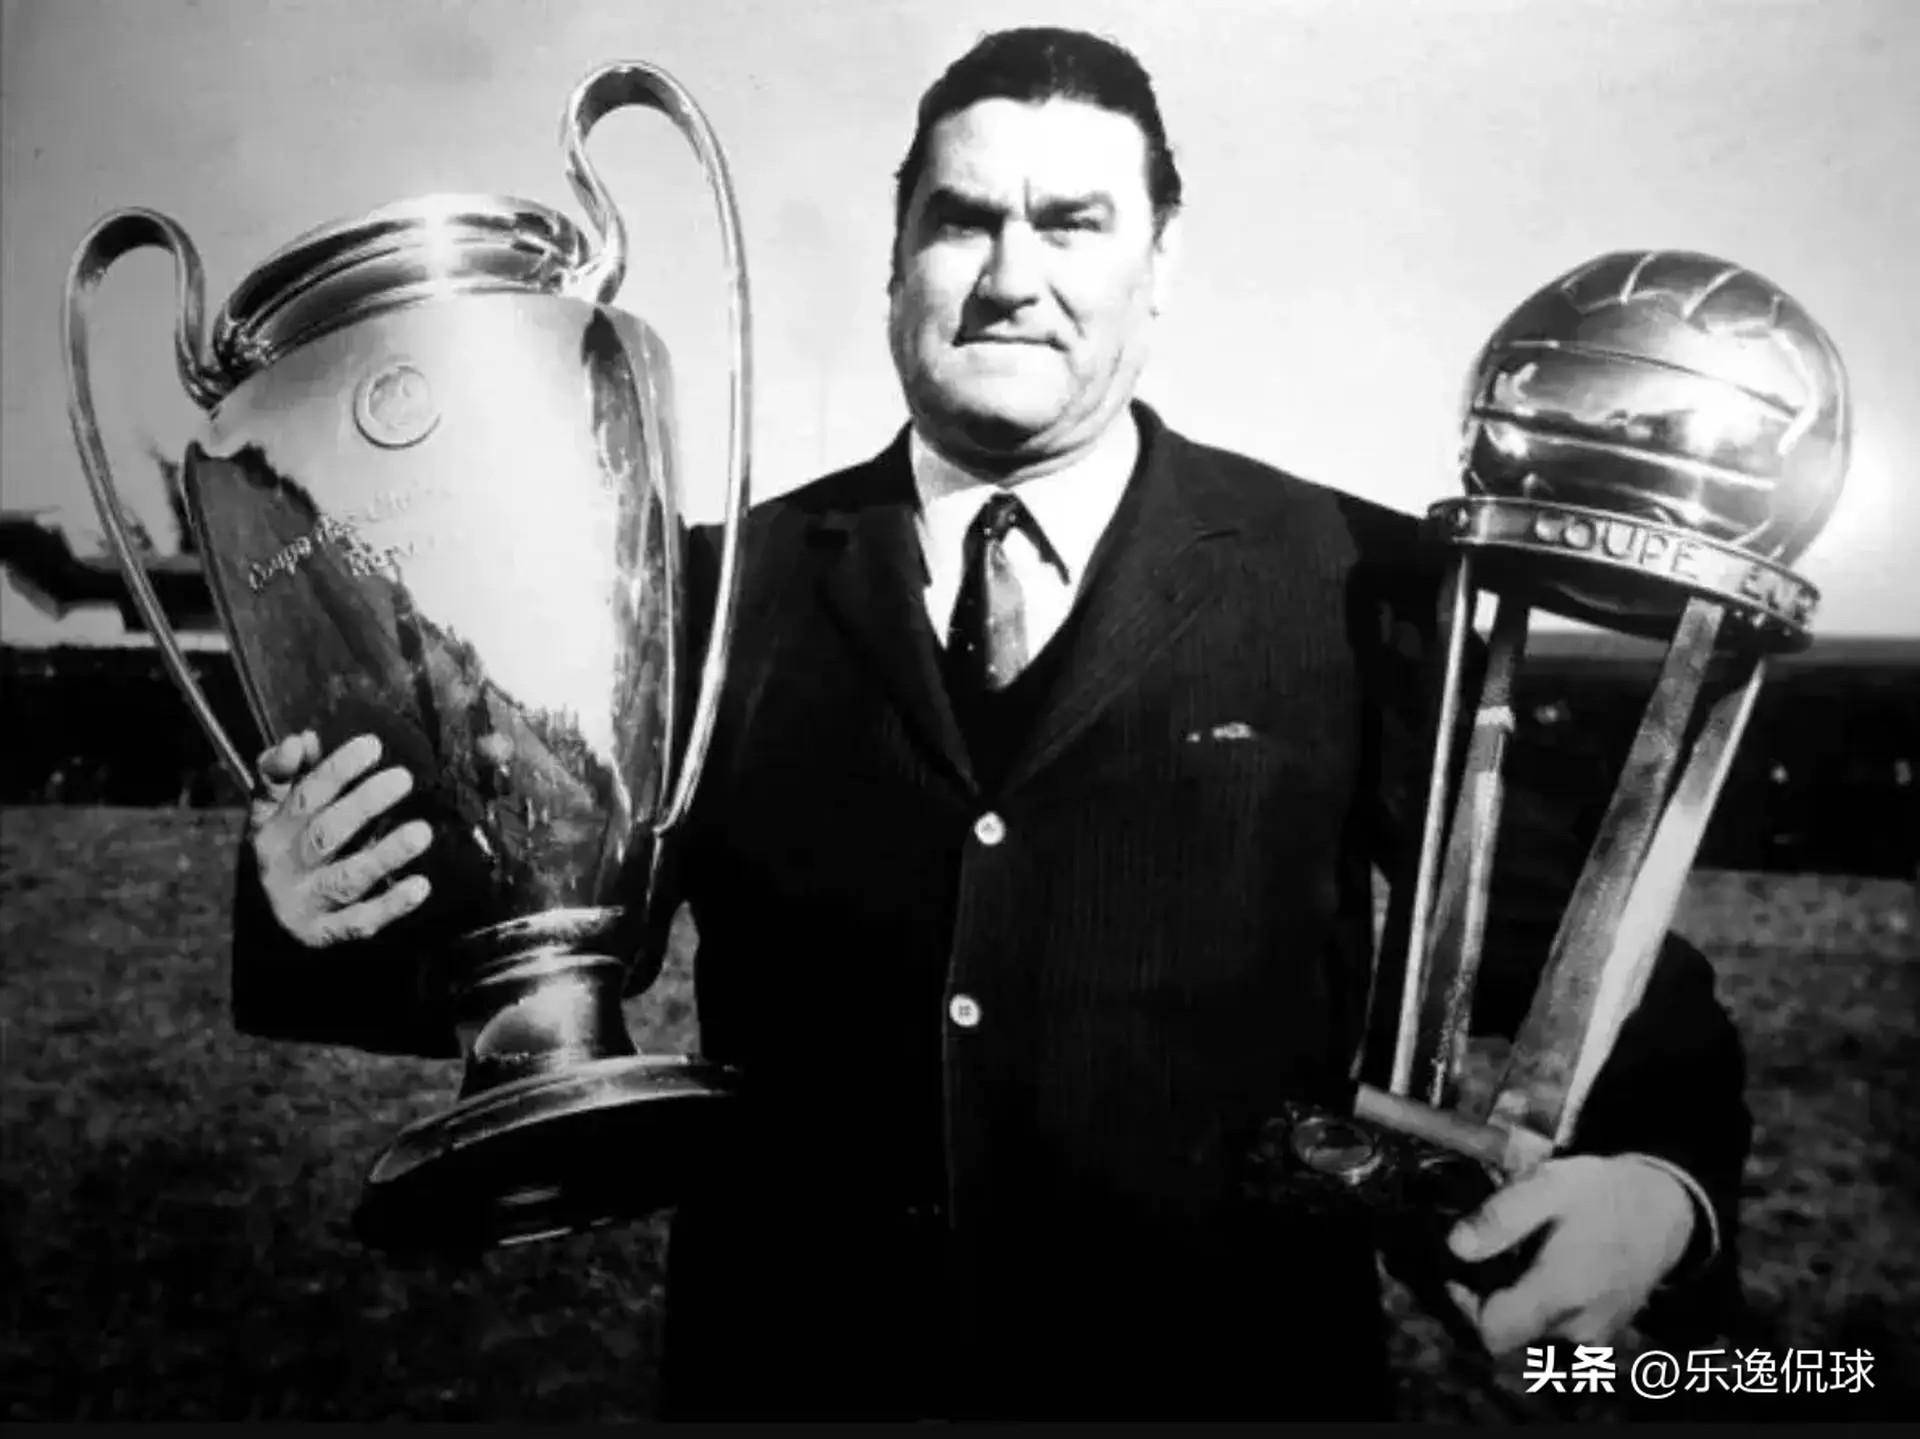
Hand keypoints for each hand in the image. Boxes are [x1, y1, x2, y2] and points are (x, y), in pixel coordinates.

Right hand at [249, 730, 433, 947]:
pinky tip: (420, 886)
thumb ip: (285, 772)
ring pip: (346, 880)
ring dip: (385, 856)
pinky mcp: (325, 933)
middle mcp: (284, 866)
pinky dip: (390, 905)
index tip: (373, 745)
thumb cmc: (287, 843)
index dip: (336, 770)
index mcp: (272, 829)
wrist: (265, 915)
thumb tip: (302, 740)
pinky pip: (359, 922)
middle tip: (403, 778)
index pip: (304, 796)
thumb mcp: (275, 807)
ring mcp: (305, 903)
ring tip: (422, 832)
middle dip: (364, 805)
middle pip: (326, 835)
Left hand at [1442, 1154, 1695, 1354]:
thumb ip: (1501, 1218)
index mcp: (1561, 1294)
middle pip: (1512, 1334)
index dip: (1468, 1306)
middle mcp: (1579, 1327)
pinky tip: (1544, 1273)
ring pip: (1535, 1334)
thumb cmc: (1602, 1194)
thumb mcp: (1547, 1186)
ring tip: (1518, 1261)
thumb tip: (1456, 1247)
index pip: (1495, 1333)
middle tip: (1488, 1257)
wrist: (1665, 1208)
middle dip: (1492, 1301)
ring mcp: (1597, 1335)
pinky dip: (1544, 1310)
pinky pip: (1561, 1332)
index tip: (1461, 1272)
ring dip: (1518, 1305)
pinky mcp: (1607, 1331)